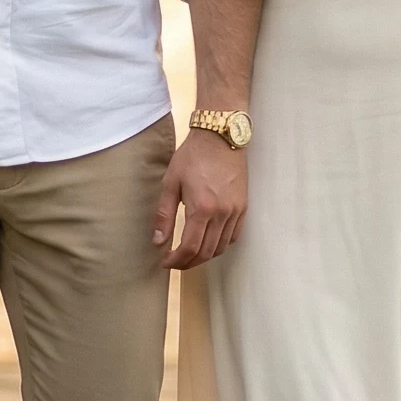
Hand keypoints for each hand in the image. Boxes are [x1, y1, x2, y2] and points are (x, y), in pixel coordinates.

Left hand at [152, 130, 246, 268]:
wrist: (220, 137)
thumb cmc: (193, 156)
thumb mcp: (171, 183)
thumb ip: (164, 215)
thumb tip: (158, 241)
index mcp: (202, 208)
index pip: (190, 247)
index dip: (176, 260)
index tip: (165, 262)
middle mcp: (222, 213)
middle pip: (206, 252)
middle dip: (188, 262)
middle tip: (175, 262)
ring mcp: (235, 211)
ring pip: (221, 247)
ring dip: (204, 256)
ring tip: (189, 255)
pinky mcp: (243, 207)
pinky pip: (233, 236)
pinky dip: (220, 245)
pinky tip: (208, 243)